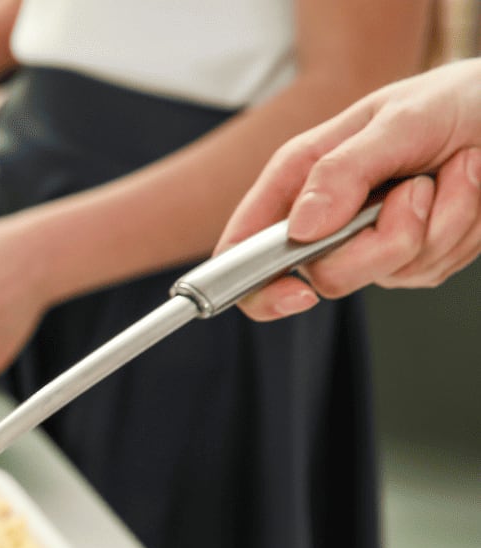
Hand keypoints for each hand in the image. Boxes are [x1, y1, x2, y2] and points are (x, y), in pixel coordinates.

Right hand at [220, 59, 480, 319]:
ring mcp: (373, 243)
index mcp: (301, 179)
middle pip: (327, 277)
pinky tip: (466, 188)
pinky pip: (432, 268)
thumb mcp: (399, 120)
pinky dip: (462, 228)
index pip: (245, 250)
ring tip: (453, 171)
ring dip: (440, 224)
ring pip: (390, 274)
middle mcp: (328, 218)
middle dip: (385, 241)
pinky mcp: (416, 257)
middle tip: (415, 190)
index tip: (298, 292)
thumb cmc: (454, 99)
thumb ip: (343, 171)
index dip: (257, 285)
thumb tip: (301, 228)